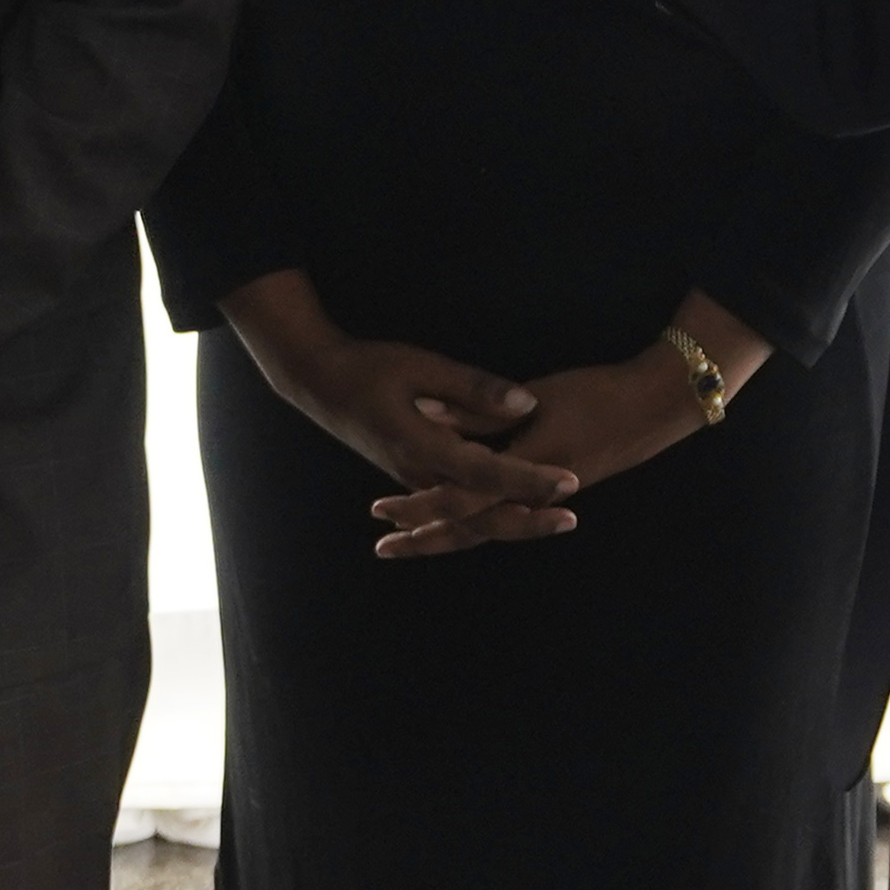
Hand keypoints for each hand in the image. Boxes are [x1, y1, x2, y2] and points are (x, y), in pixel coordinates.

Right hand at [222, 278, 568, 536]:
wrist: (317, 382)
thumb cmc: (368, 367)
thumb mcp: (422, 366)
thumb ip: (474, 388)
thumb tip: (526, 403)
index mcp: (422, 447)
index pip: (488, 473)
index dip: (530, 479)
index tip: (570, 479)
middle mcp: (418, 474)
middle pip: (479, 514)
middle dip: (527, 520)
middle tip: (571, 519)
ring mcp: (413, 480)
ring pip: (467, 517)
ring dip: (510, 522)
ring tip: (553, 521)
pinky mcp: (412, 476)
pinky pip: (453, 508)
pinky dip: (484, 517)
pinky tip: (511, 513)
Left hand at [366, 305, 760, 557]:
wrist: (658, 404)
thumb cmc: (596, 392)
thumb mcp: (534, 398)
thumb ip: (481, 411)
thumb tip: (427, 413)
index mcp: (527, 469)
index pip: (462, 497)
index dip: (419, 507)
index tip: (381, 512)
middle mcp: (536, 494)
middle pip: (471, 528)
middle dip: (427, 538)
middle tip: (382, 548)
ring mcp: (548, 498)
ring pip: (489, 526)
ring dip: (448, 534)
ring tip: (409, 540)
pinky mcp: (557, 492)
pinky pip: (509, 514)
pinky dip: (477, 521)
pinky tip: (455, 519)